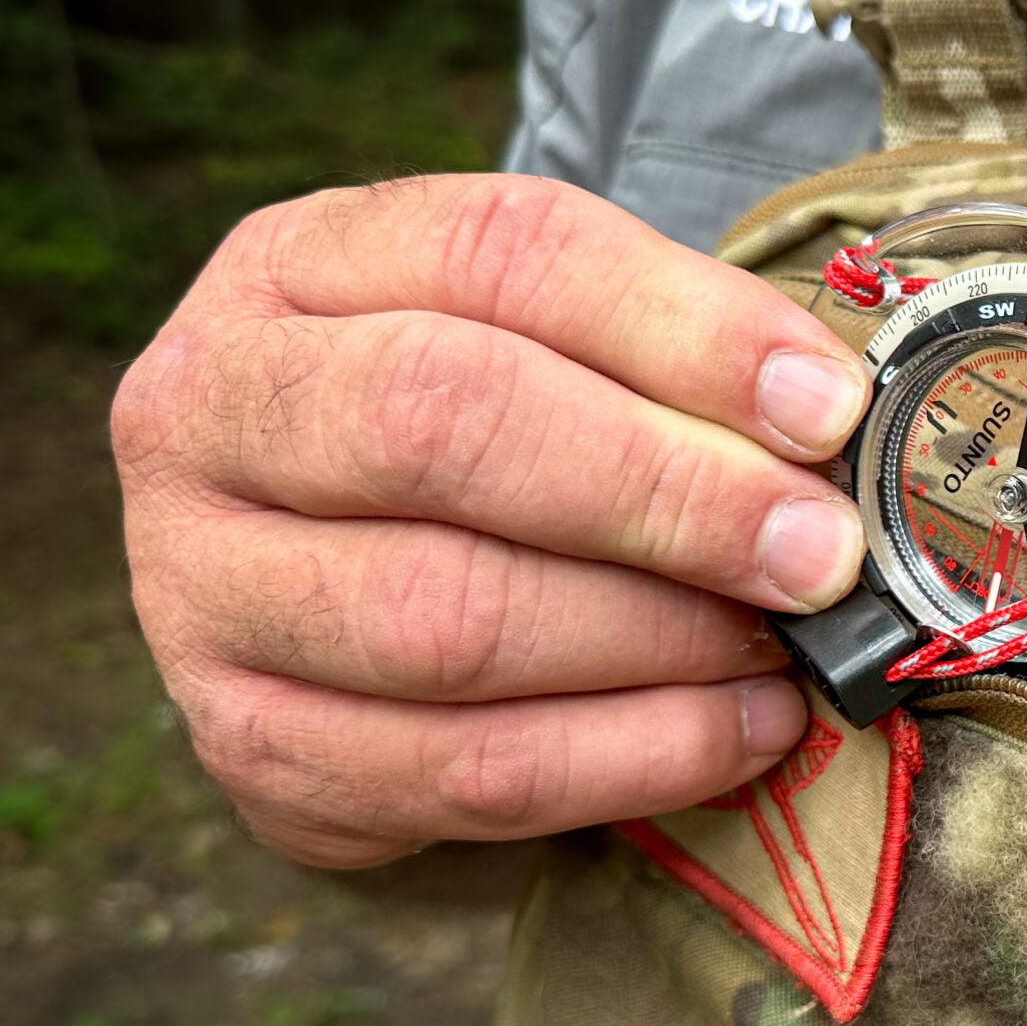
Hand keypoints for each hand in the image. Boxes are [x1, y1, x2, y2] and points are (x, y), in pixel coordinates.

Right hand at [112, 174, 871, 868]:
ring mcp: (200, 593)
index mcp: (293, 265)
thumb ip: (667, 357)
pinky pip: (464, 773)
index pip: (498, 253)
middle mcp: (207, 413)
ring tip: (785, 647)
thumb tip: (824, 424)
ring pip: (448, 621)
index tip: (826, 409)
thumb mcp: (550, 342)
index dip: (682, 328)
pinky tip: (742, 732)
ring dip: (658, 642)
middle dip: (666, 496)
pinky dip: (633, 759)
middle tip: (817, 551)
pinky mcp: (251, 749)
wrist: (330, 582)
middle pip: (442, 427)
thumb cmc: (486, 435)